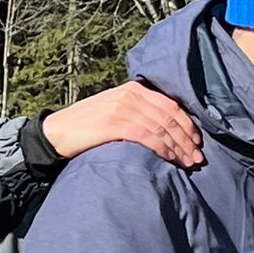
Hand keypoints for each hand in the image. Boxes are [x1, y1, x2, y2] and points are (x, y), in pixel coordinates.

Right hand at [41, 81, 204, 166]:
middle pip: (170, 117)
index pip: (171, 105)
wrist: (56, 132)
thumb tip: (167, 130)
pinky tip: (169, 160)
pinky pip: (147, 136)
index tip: (197, 143)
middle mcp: (130, 94)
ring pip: (162, 128)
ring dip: (178, 148)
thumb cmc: (86, 126)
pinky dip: (162, 149)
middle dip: (187, 140)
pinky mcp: (114, 123)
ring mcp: (122, 108)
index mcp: (133, 89)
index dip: (188, 125)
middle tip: (197, 158)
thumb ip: (138, 112)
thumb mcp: (115, 110)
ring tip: (187, 164)